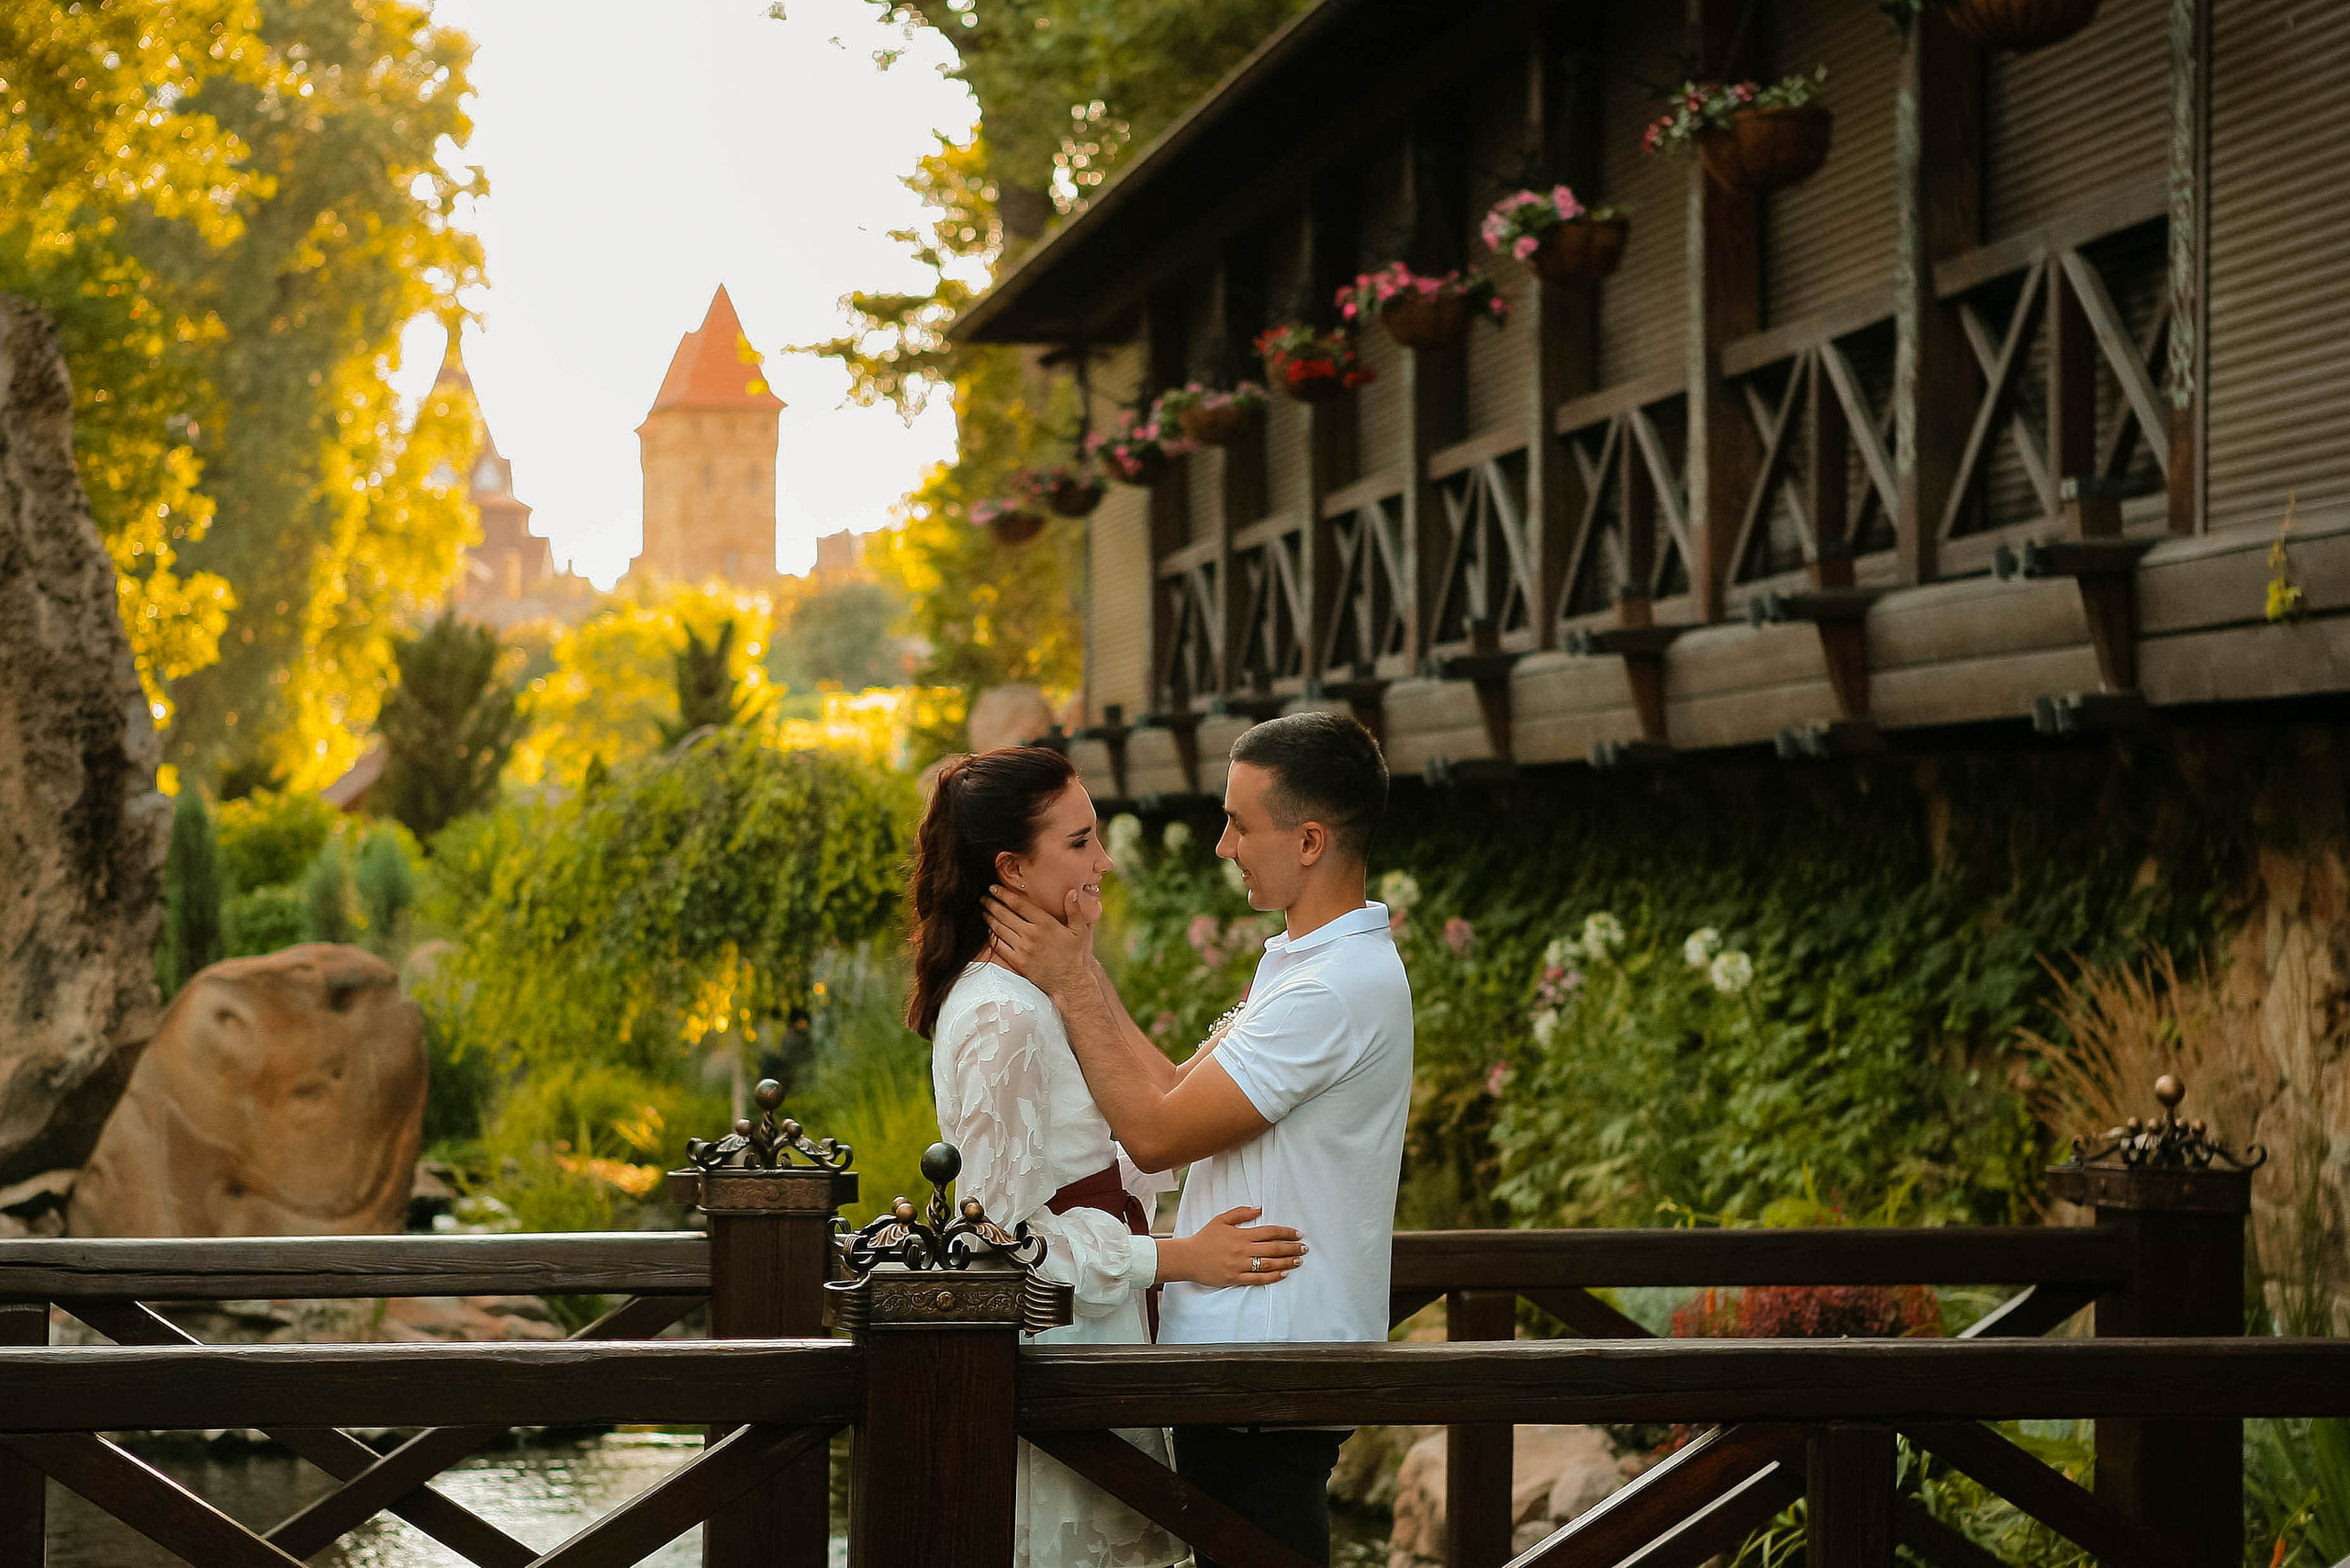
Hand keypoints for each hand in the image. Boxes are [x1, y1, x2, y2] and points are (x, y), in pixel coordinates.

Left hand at [982, 883, 1091, 998]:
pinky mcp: (1017, 962)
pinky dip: (992, 937)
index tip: (993, 888)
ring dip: (989, 918)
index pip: (1018, 904)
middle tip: (983, 898)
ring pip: (999, 929)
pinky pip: (999, 947)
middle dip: (991, 904)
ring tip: (984, 911)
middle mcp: (1031, 934)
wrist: (1069, 981)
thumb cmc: (1074, 955)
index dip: (1003, 894)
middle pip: (1004, 914)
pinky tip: (989, 931)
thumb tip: (1071, 892)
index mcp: (1045, 923)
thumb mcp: (1079, 931)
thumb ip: (1074, 910)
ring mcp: (1023, 949)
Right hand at [1157, 1205, 1305, 1287]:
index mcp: (1241, 1234)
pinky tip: (1283, 1274)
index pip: (1269, 1232)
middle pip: (1273, 1248)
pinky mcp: (1235, 1278)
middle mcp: (1243, 1250)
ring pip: (1269, 1264)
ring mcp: (1240, 1265)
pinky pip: (1258, 1279)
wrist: (1188, 1258)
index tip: (1297, 1233)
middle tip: (1305, 1248)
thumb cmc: (1204, 1238)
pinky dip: (1272, 1277)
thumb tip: (1260, 1208)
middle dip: (1292, 1248)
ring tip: (1298, 1261)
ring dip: (1286, 1262)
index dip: (1286, 1232)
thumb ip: (1241, 1213)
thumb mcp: (1221, 1219)